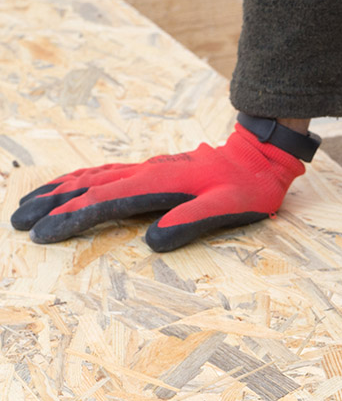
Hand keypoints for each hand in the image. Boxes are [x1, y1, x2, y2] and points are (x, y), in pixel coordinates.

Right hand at [11, 123, 304, 251]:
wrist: (259, 158)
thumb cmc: (247, 188)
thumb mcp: (228, 208)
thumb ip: (191, 221)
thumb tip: (153, 242)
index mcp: (160, 185)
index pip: (105, 202)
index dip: (72, 218)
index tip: (42, 234)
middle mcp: (147, 173)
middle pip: (88, 187)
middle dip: (52, 205)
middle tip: (18, 222)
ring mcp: (147, 169)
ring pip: (92, 176)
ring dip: (59, 190)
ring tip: (28, 203)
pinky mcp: (152, 169)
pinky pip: (106, 172)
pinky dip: (81, 179)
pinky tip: (69, 185)